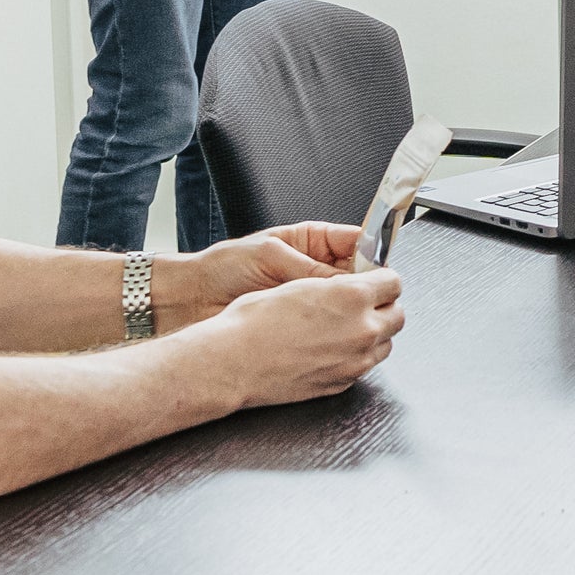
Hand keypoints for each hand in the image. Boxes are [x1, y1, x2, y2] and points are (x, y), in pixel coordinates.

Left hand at [163, 225, 358, 329]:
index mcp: (312, 242)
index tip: (382, 269)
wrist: (192, 298)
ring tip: (346, 316)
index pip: (358, 244)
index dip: (373, 256)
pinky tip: (329, 332)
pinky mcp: (304, 323)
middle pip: (360, 278)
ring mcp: (311, 299)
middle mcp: (316, 270)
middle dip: (365, 287)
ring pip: (349, 305)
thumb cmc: (223, 268)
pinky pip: (331, 327)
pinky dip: (334, 330)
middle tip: (366, 298)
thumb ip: (310, 269)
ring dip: (349, 311)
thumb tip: (346, 282)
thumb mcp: (271, 258)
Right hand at [203, 266, 404, 408]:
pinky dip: (355, 356)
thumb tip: (351, 285)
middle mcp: (361, 330)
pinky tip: (331, 349)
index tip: (374, 279)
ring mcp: (355, 362)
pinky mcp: (342, 384)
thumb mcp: (298, 285)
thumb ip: (336, 286)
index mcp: (352, 297)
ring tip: (346, 327)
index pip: (393, 283)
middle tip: (364, 303)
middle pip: (398, 316)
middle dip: (384, 307)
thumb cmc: (254, 322)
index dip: (382, 278)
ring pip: (385, 344)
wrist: (233, 363)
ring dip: (374, 333)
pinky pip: (363, 367)